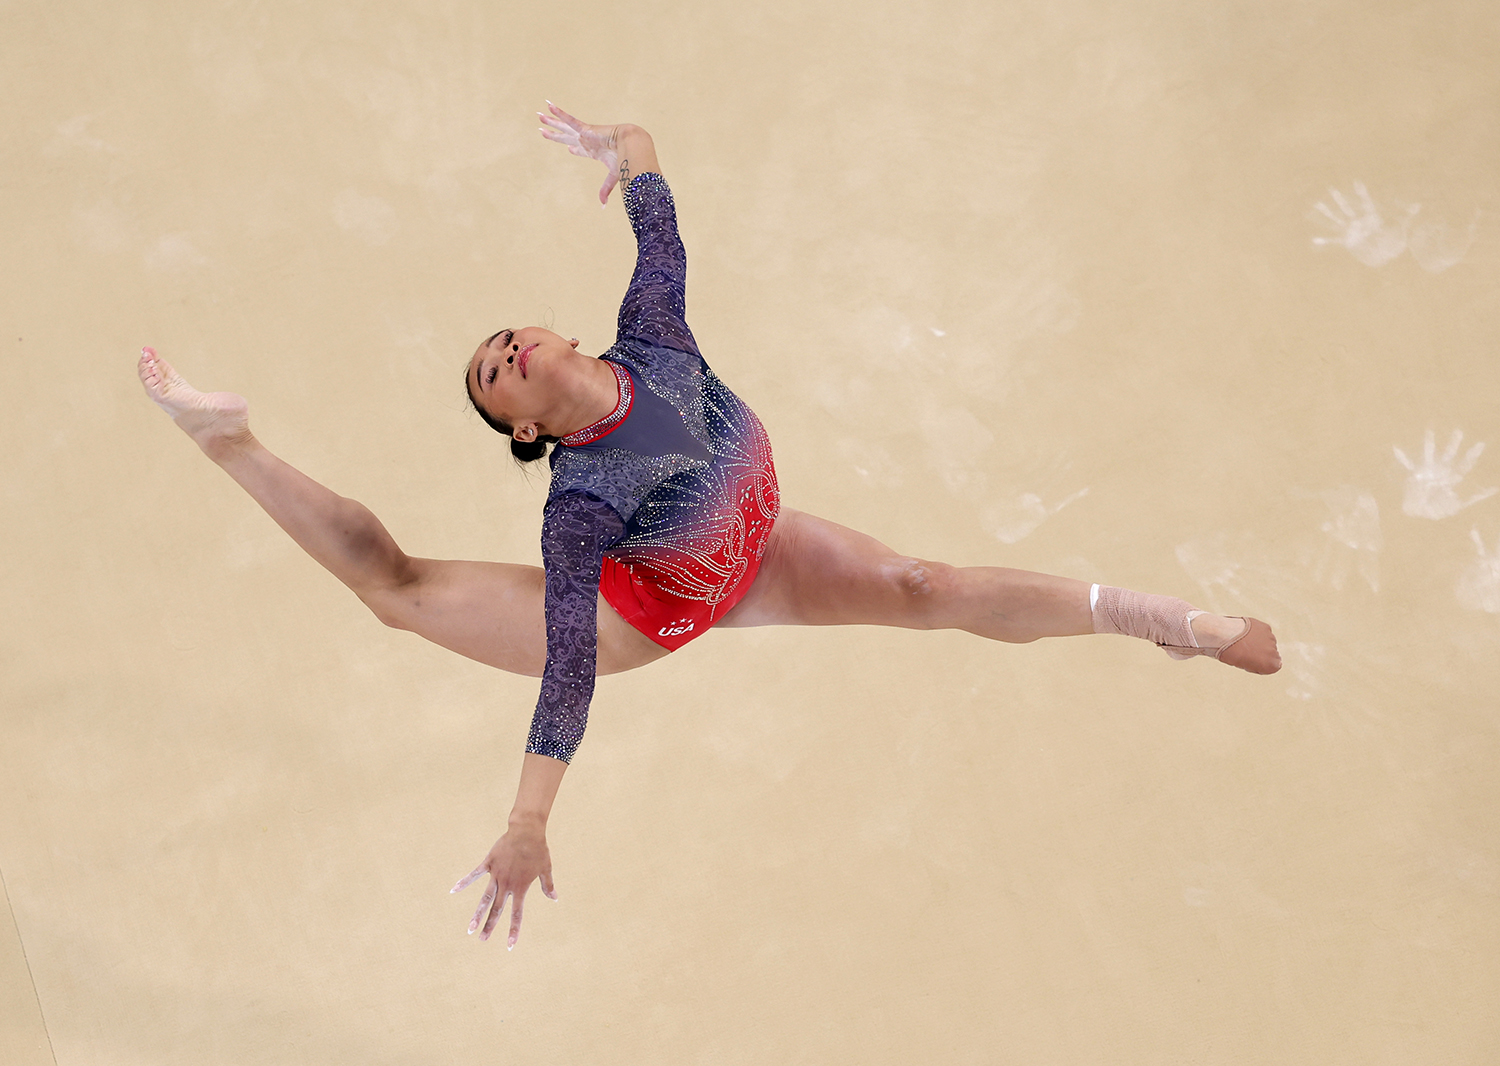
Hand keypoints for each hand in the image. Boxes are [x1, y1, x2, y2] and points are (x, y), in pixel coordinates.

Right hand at [451, 824, 557, 947]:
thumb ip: (548, 885)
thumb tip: (555, 898)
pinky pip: (474, 874)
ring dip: (477, 913)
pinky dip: (464, 882)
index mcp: (520, 887)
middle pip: (497, 909)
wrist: (526, 831)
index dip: (513, 929)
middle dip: (489, 926)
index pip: (516, 913)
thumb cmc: (538, 850)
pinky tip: (453, 890)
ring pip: (485, 897)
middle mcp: (507, 884)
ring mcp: (496, 874)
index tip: (509, 944)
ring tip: (470, 928)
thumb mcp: (546, 868)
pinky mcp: (489, 863)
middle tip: (481, 939)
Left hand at [538, 101, 623, 203]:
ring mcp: (585, 134)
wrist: (632, 145)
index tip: (568, 149)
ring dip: (551, 122)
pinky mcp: (585, 128)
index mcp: (594, 151)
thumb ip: (605, 189)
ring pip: (563, 127)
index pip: (580, 150)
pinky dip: (559, 113)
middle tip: (543, 130)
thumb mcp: (613, 176)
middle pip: (566, 137)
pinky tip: (549, 106)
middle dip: (554, 134)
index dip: (573, 149)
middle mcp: (587, 141)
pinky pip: (569, 119)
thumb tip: (603, 206)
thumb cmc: (625, 159)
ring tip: (539, 116)